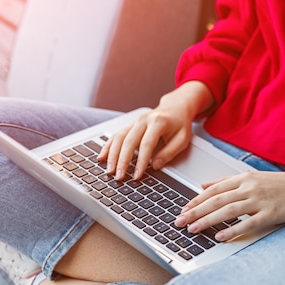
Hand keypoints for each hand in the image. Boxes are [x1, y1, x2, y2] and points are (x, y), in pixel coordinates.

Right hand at [98, 81, 213, 179]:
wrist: (175, 108)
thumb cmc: (180, 124)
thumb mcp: (182, 139)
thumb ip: (170, 152)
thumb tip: (155, 166)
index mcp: (158, 122)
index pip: (146, 144)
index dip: (141, 161)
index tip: (137, 175)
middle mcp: (143, 120)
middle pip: (129, 141)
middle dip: (122, 160)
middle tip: (119, 176)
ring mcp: (135, 121)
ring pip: (119, 138)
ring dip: (112, 155)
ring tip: (109, 170)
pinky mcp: (130, 125)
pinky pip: (116, 135)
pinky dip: (108, 146)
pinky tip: (102, 157)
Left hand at [175, 164, 284, 240]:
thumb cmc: (281, 185)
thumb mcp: (252, 177)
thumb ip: (227, 181)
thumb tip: (203, 185)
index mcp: (244, 178)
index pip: (213, 190)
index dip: (195, 200)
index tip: (183, 209)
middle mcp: (249, 188)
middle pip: (216, 200)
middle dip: (195, 212)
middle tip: (179, 222)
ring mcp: (260, 201)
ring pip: (227, 211)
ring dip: (207, 221)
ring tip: (193, 230)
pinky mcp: (270, 214)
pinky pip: (248, 223)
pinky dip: (232, 231)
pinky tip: (220, 238)